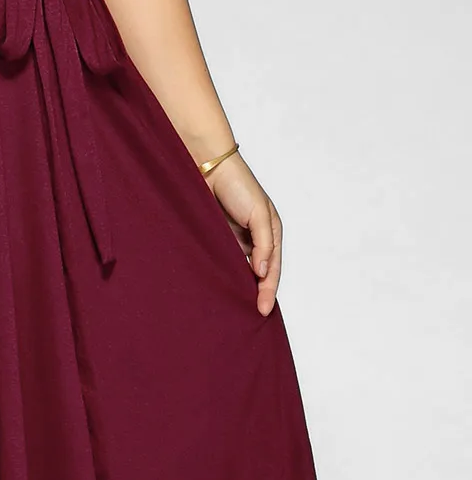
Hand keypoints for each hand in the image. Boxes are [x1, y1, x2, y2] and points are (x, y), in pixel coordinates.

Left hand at [203, 153, 281, 317]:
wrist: (207, 165)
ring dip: (238, 285)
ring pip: (238, 268)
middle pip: (258, 273)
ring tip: (235, 308)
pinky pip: (219, 259)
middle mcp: (254, 238)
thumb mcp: (260, 213)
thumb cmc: (238, 183)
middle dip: (256, 292)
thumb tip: (262, 271)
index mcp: (271, 232)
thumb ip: (263, 243)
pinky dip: (221, 273)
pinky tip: (217, 287)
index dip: (268, 290)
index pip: (273, 268)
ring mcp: (234, 238)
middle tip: (252, 314)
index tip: (263, 309)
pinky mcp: (214, 236)